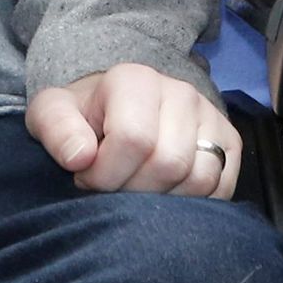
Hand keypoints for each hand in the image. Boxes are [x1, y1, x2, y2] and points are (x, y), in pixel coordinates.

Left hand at [24, 63, 240, 197]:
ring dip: (163, 200)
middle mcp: (181, 92)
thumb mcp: (52, 115)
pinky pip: (221, 187)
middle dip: (133, 190)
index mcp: (135, 80)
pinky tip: (164, 193)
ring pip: (200, 178)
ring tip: (137, 189)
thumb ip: (56, 129)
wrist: (115, 111)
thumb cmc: (82, 118)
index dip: (105, 173)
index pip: (134, 139)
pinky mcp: (230, 141)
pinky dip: (192, 202)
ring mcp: (210, 116)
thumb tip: (80, 157)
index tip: (85, 176)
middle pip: (169, 163)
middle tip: (112, 188)